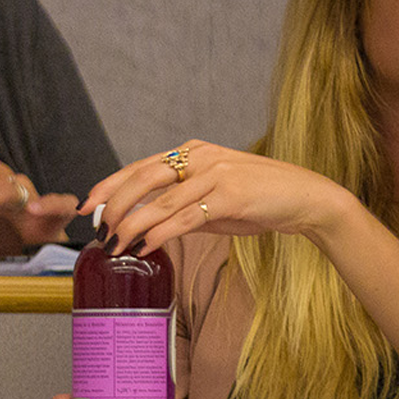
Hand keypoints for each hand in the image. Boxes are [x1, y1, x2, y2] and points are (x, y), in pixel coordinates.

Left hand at [83, 140, 358, 256]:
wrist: (308, 200)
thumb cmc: (260, 201)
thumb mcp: (214, 200)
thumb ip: (182, 207)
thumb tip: (147, 227)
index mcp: (193, 152)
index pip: (139, 166)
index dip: (110, 185)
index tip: (89, 205)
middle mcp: (200, 157)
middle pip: (142, 178)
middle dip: (114, 205)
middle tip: (97, 228)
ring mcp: (216, 174)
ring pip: (161, 201)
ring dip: (132, 225)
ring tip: (115, 245)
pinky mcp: (230, 196)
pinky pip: (186, 217)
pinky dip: (161, 233)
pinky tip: (145, 246)